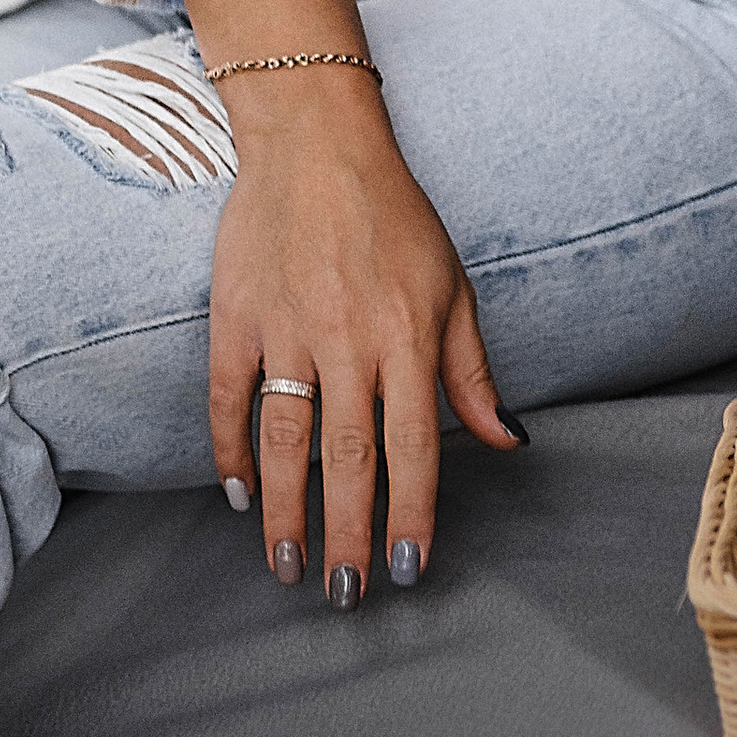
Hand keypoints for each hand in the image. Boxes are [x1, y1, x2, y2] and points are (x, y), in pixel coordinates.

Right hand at [206, 69, 517, 598]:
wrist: (316, 143)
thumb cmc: (395, 215)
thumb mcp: (453, 287)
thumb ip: (473, 372)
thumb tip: (507, 440)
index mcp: (407, 337)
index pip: (415, 447)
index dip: (412, 514)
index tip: (408, 569)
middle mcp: (348, 341)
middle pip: (348, 459)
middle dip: (348, 534)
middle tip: (344, 592)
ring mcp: (287, 329)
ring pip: (283, 440)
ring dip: (285, 510)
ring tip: (289, 564)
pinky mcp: (237, 316)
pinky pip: (229, 396)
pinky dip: (229, 449)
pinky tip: (239, 494)